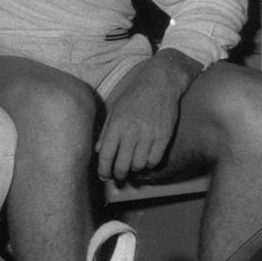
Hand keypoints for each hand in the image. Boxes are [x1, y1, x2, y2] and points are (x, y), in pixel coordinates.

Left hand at [96, 50, 201, 181]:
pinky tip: (145, 161)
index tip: (103, 175)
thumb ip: (106, 130)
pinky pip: (154, 160)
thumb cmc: (134, 96)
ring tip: (131, 167)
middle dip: (118, 174)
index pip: (106, 155)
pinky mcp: (164, 137)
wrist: (159, 84)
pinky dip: (148, 165)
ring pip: (138, 165)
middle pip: (122, 165)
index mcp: (116, 124)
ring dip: (133, 170)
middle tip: (117, 176)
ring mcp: (149, 135)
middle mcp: (131, 132)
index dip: (103, 169)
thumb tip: (98, 150)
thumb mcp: (115, 109)